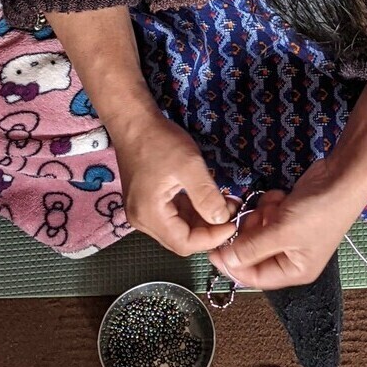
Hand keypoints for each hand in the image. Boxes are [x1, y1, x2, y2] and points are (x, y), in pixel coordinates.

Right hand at [109, 107, 236, 258]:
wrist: (134, 122)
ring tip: (224, 203)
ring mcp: (142, 212)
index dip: (211, 238)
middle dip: (208, 230)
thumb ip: (206, 196)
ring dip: (202, 220)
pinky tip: (208, 199)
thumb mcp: (189, 166)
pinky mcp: (147, 202)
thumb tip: (222, 220)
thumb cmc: (159, 141)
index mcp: (149, 215)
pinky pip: (172, 216)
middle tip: (230, 211)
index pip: (184, 243)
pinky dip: (192, 211)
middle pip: (180, 239)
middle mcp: (142, 219)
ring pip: (178, 228)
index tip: (233, 223)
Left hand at [213, 167, 364, 290]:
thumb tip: (226, 261)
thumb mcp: (281, 232)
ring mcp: (290, 234)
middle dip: (250, 233)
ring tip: (275, 206)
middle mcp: (291, 257)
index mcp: (294, 271)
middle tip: (255, 216)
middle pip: (253, 253)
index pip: (253, 277)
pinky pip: (266, 215)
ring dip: (260, 216)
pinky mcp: (288, 215)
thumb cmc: (318, 211)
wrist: (343, 177)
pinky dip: (270, 205)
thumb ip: (251, 249)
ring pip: (257, 231)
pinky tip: (282, 197)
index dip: (231, 265)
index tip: (212, 249)